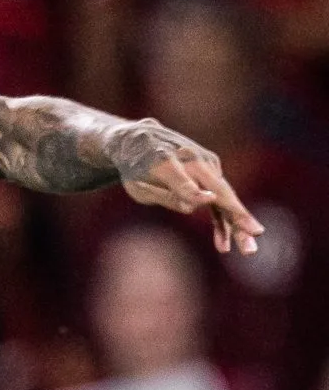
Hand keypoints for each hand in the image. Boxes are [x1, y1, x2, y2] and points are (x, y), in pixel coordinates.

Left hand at [107, 119, 265, 254]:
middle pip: (216, 188)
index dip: (193, 191)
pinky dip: (224, 220)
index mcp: (163, 161)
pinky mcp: (213, 168)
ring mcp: (206, 162)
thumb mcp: (137, 186)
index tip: (209, 199)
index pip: (181, 180)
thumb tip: (193, 208)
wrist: (143, 138)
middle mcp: (190, 158)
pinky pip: (220, 197)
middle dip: (236, 211)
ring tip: (250, 250)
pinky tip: (223, 246)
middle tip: (255, 231)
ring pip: (225, 195)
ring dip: (239, 223)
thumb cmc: (135, 168)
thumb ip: (163, 195)